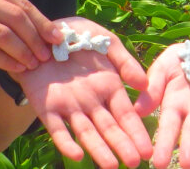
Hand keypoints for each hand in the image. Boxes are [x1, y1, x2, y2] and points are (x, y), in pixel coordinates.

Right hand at [0, 0, 60, 74]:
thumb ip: (6, 15)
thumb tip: (45, 31)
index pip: (21, 4)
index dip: (42, 22)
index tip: (56, 39)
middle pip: (16, 18)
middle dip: (36, 39)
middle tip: (47, 56)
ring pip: (5, 36)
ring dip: (24, 53)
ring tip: (33, 65)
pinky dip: (8, 62)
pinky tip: (17, 69)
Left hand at [15, 17, 151, 168]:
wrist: (42, 32)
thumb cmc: (79, 35)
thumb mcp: (106, 42)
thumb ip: (125, 61)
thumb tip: (144, 84)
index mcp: (109, 87)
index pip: (125, 115)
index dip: (135, 132)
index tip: (147, 151)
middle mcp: (92, 102)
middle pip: (109, 128)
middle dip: (122, 146)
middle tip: (134, 165)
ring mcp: (69, 106)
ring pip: (86, 132)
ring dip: (98, 150)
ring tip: (110, 166)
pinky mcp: (47, 107)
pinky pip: (57, 128)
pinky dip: (65, 142)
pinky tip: (75, 155)